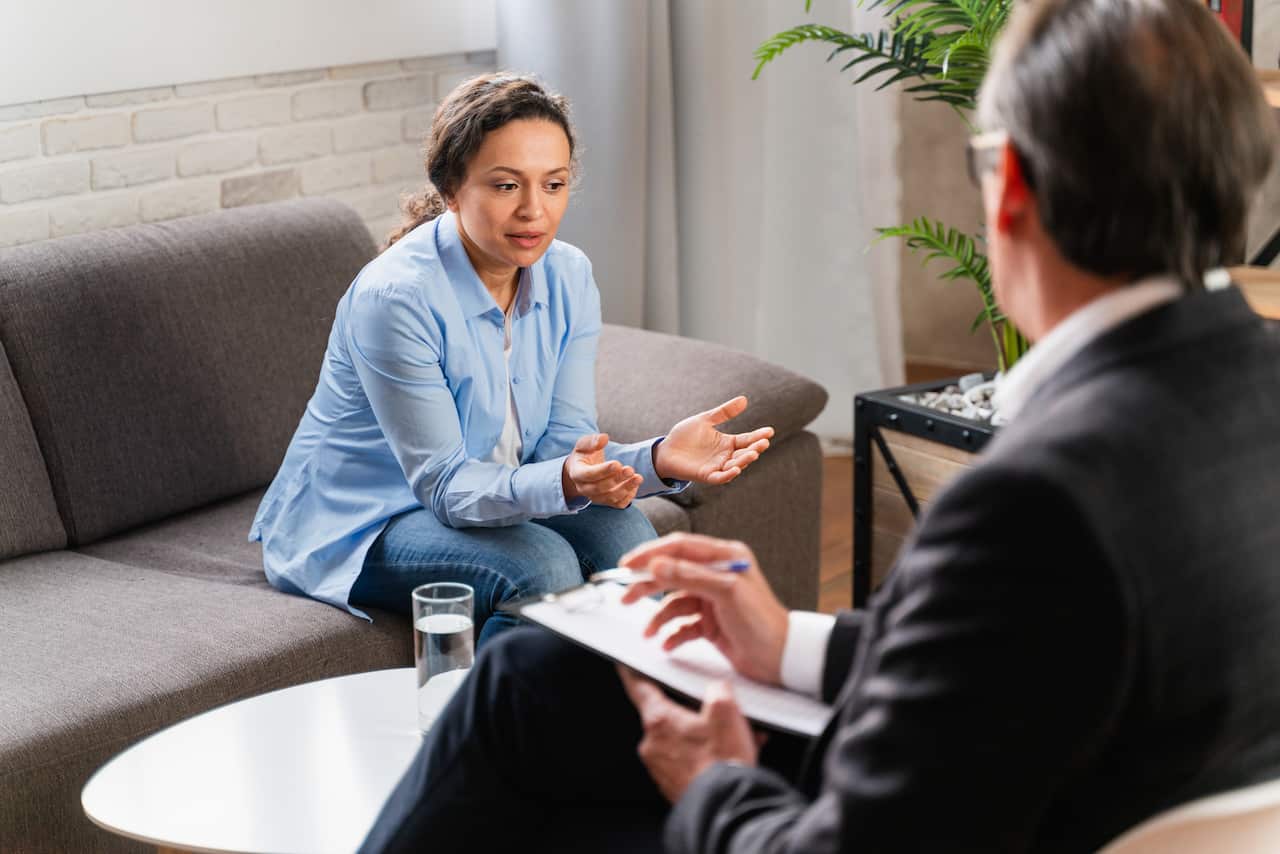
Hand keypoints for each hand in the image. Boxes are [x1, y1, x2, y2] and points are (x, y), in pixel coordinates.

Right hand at [562, 433, 643, 507]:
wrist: (583, 469)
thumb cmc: (585, 455)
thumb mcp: (584, 444)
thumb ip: (592, 441)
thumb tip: (604, 438)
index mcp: (577, 473)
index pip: (589, 475)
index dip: (603, 471)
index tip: (617, 463)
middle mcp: (585, 488)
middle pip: (600, 488)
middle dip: (617, 480)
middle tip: (630, 470)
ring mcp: (596, 497)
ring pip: (610, 497)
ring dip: (626, 488)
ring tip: (638, 478)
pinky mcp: (607, 501)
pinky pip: (618, 504)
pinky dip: (628, 496)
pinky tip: (635, 484)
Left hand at [617, 667, 761, 802]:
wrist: (726, 808)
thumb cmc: (721, 763)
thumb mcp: (726, 712)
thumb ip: (718, 690)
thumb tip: (717, 690)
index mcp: (659, 720)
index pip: (640, 688)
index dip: (634, 673)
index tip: (627, 666)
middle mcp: (653, 745)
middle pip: (667, 716)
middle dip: (690, 712)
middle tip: (714, 712)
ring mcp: (660, 768)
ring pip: (681, 740)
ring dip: (703, 736)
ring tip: (733, 739)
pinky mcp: (672, 786)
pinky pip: (687, 761)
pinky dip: (705, 756)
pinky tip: (728, 757)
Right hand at [619, 533, 788, 684]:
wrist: (782, 659)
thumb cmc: (763, 622)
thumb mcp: (726, 593)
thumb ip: (690, 576)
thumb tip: (657, 564)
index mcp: (725, 557)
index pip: (680, 547)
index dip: (651, 554)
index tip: (628, 564)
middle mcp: (717, 574)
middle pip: (672, 572)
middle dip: (648, 585)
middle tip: (626, 596)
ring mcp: (713, 599)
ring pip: (675, 601)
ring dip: (659, 617)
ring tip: (649, 631)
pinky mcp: (711, 622)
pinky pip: (683, 624)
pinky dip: (673, 633)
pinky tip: (667, 643)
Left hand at [654, 396, 773, 485]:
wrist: (665, 450)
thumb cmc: (685, 436)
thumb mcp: (705, 420)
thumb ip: (724, 412)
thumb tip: (744, 399)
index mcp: (727, 443)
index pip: (747, 439)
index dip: (758, 436)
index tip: (770, 431)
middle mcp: (725, 456)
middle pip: (744, 453)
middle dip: (755, 448)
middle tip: (763, 442)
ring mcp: (717, 466)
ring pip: (735, 465)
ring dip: (745, 460)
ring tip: (753, 453)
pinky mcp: (706, 475)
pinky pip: (720, 477)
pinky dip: (728, 474)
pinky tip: (736, 469)